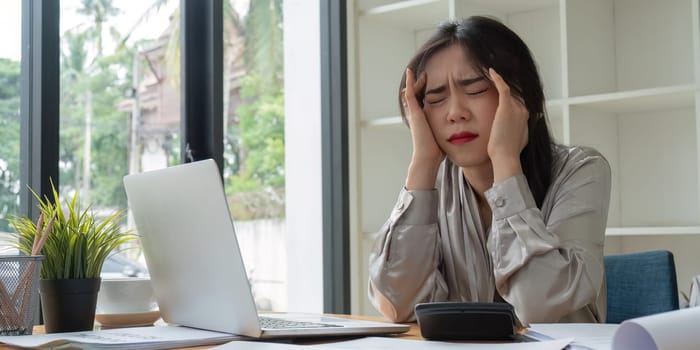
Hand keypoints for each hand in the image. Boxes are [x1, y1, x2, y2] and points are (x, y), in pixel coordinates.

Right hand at [403, 68, 444, 189]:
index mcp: (424, 120)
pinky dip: (409, 82)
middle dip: (420, 86)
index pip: (424, 103)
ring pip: (412, 93)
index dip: (428, 93)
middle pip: (416, 96)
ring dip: (415, 82)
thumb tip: (461, 133)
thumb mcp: (444, 137)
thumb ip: (450, 132)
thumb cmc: (437, 151)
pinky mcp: (414, 112)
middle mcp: (417, 115)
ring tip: (419, 71)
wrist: (428, 157)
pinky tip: (410, 72)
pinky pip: (409, 93)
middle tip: (425, 75)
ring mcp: (414, 113)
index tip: (434, 85)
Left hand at [487, 68, 527, 181]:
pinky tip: (490, 71)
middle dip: (509, 81)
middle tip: (501, 70)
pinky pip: (503, 87)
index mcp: (526, 117)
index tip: (507, 84)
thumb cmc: (508, 152)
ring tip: (493, 69)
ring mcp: (517, 108)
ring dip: (502, 78)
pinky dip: (497, 78)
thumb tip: (522, 130)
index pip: (519, 99)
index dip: (513, 91)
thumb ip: (520, 131)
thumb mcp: (518, 140)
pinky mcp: (507, 107)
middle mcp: (524, 110)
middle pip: (516, 91)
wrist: (506, 157)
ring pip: (510, 87)